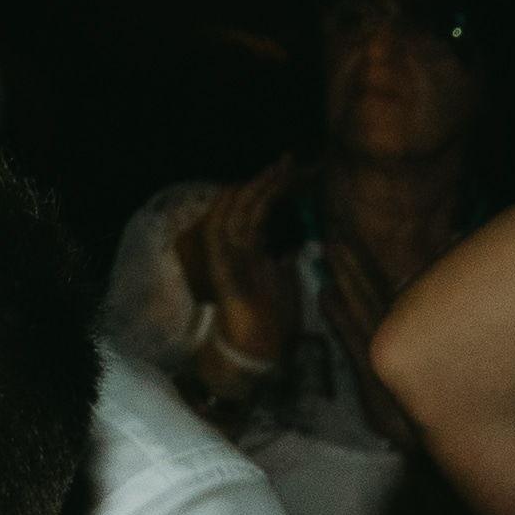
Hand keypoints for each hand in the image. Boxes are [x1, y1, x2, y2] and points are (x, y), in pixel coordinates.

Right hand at [175, 160, 298, 390]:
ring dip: (252, 191)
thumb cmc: (271, 324)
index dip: (276, 189)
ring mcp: (228, 258)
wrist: (255, 354)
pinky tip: (239, 193)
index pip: (261, 210)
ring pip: (234, 214)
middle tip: (289, 160)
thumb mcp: (284, 285)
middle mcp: (238, 249)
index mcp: (253, 251)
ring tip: (274, 171)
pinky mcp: (223, 271)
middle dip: (267, 181)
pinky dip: (227, 213)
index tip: (296, 170)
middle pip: (248, 205)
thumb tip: (292, 245)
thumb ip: (283, 263)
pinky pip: (219, 236)